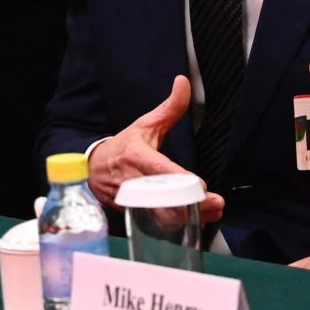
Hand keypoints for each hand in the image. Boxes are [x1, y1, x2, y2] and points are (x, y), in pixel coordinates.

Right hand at [89, 75, 224, 223]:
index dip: (179, 180)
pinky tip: (196, 224)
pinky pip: (156, 225)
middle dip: (190, 205)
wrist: (93, 169)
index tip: (201, 186)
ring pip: (160, 217)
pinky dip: (177, 227)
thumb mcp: (144, 124)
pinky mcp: (133, 214)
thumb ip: (169, 108)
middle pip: (162, 199)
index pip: (158, 170)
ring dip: (188, 219)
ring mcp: (131, 201)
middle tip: (215, 205)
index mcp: (136, 156)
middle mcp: (132, 180)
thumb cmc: (124, 146)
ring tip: (212, 215)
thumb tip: (183, 81)